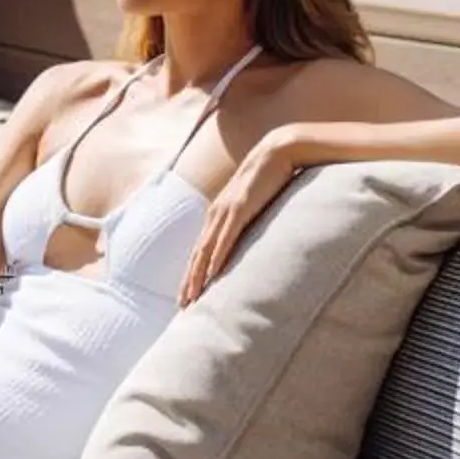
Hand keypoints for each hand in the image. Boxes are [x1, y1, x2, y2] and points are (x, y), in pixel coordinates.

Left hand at [178, 131, 300, 305]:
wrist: (277, 151)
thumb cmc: (269, 178)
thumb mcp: (255, 205)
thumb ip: (249, 221)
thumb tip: (251, 239)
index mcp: (218, 214)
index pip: (200, 250)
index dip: (192, 273)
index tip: (188, 295)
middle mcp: (215, 214)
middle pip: (196, 255)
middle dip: (188, 282)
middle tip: (183, 307)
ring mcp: (225, 211)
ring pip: (205, 251)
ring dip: (197, 277)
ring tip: (192, 299)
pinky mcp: (238, 209)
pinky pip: (224, 240)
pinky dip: (216, 259)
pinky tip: (211, 276)